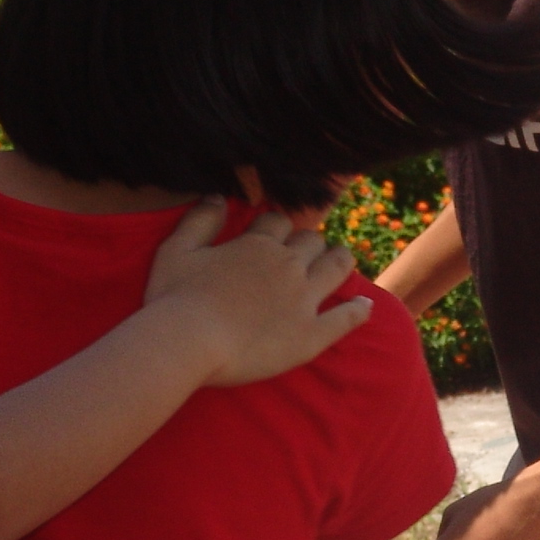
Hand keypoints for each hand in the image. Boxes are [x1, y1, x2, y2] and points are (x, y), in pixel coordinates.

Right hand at [144, 204, 368, 385]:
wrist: (187, 343)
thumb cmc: (174, 297)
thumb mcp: (176, 249)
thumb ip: (200, 220)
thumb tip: (219, 196)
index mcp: (258, 245)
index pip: (278, 223)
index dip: (275, 228)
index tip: (272, 235)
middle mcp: (288, 266)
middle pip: (310, 242)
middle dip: (307, 243)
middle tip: (304, 252)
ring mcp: (304, 300)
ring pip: (335, 268)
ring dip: (339, 260)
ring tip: (341, 260)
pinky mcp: (311, 335)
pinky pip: (345, 319)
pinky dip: (358, 310)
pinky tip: (366, 305)